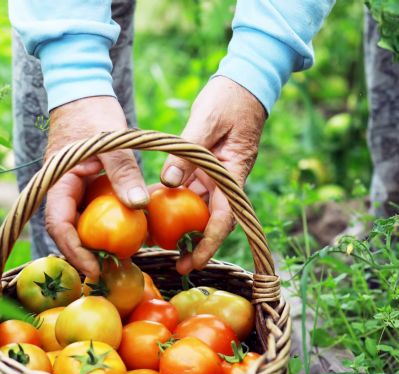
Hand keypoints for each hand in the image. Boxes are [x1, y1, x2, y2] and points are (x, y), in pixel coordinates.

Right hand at [45, 96, 147, 276]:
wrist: (84, 91)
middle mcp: (61, 189)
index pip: (58, 224)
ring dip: (97, 241)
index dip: (74, 250)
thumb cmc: (93, 112)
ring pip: (82, 222)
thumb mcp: (112, 142)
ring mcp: (73, 188)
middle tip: (112, 270)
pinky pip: (94, 210)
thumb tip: (138, 206)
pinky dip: (108, 222)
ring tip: (122, 257)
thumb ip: (123, 173)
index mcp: (58, 181)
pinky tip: (129, 232)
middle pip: (69, 230)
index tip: (94, 267)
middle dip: (87, 253)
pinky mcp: (86, 185)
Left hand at [160, 76, 266, 274]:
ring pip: (198, 206)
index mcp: (232, 173)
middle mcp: (225, 179)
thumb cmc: (229, 99)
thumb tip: (167, 182)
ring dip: (182, 223)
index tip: (194, 262)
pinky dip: (174, 197)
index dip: (209, 243)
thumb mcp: (206, 121)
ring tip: (158, 239)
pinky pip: (190, 187)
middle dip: (195, 243)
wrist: (244, 84)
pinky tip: (154, 203)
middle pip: (212, 219)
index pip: (224, 217)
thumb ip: (187, 152)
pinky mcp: (206, 166)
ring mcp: (216, 174)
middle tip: (175, 264)